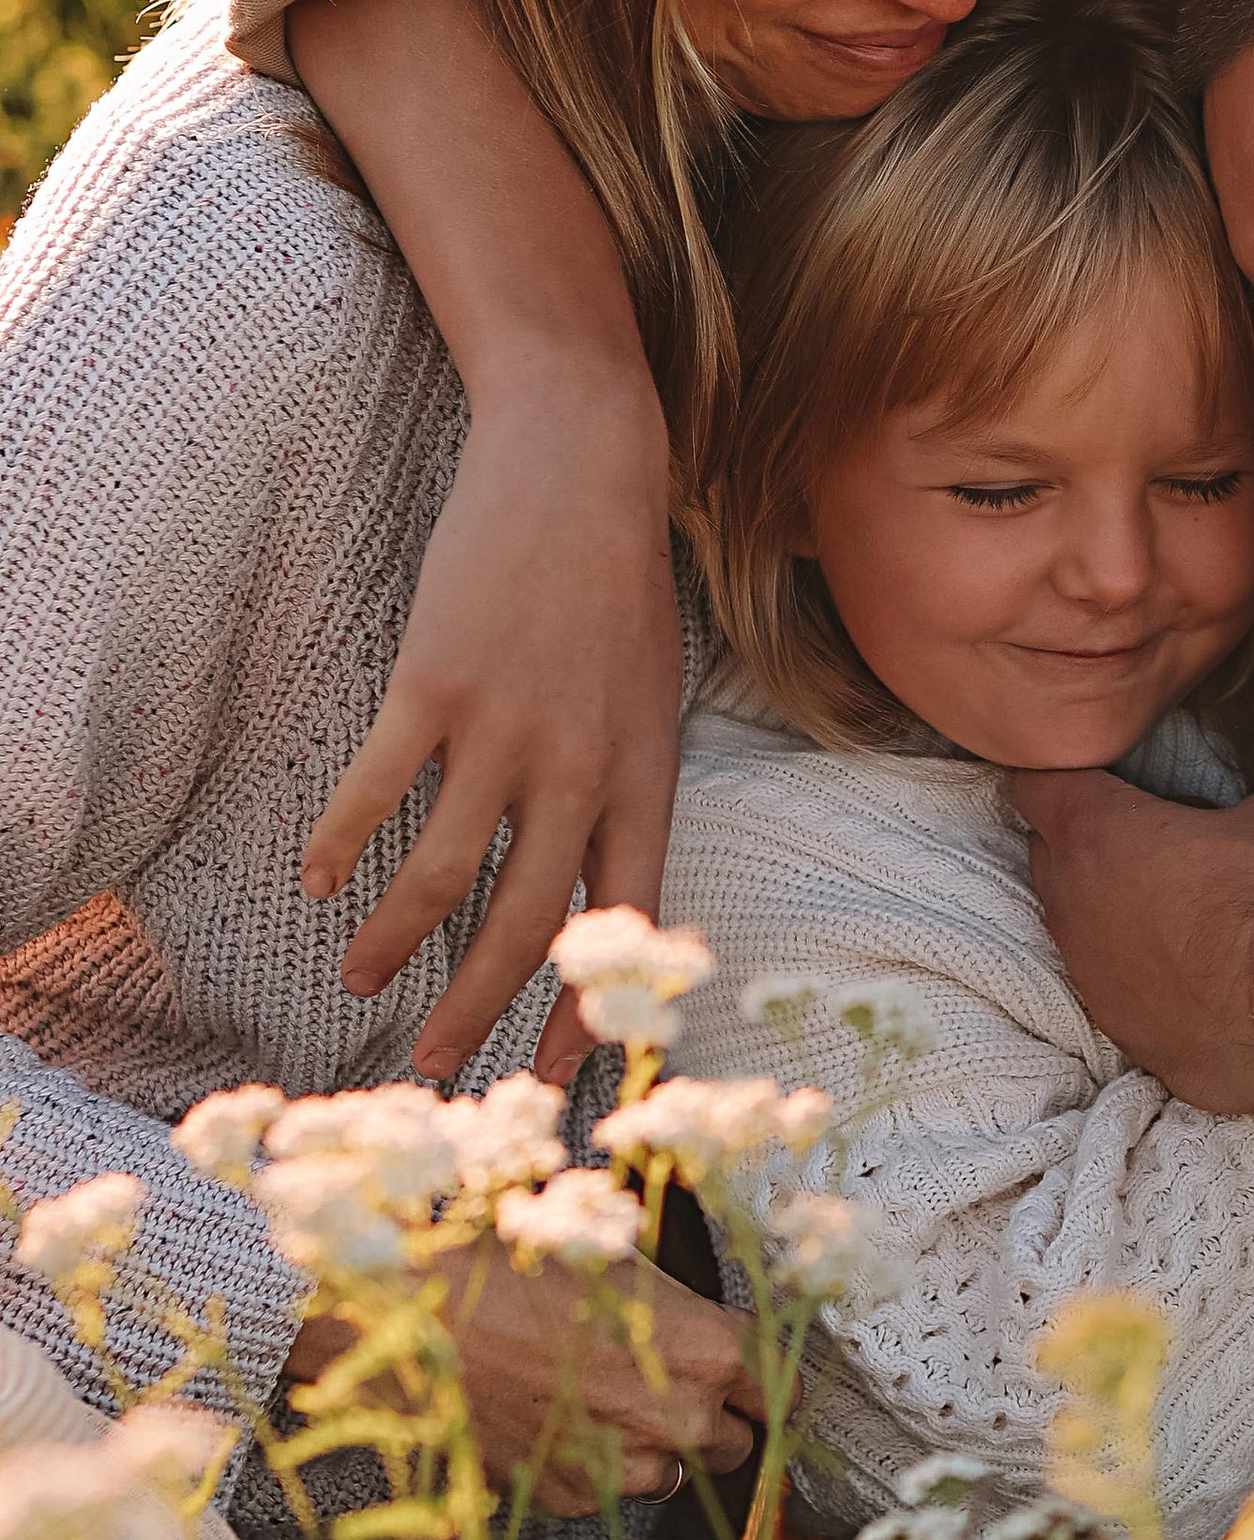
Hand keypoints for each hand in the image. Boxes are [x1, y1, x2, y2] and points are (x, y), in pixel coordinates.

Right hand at [297, 1249, 759, 1515]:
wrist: (428, 1322)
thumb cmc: (526, 1273)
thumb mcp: (626, 1265)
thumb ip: (689, 1313)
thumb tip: (721, 1331)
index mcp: (709, 1352)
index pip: (783, 1390)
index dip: (769, 1382)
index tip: (755, 1377)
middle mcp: (681, 1419)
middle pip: (738, 1440)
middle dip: (714, 1414)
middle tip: (668, 1379)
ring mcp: (629, 1468)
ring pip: (676, 1472)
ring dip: (657, 1445)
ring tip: (604, 1396)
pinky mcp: (578, 1499)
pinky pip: (616, 1490)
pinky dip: (602, 1465)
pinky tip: (563, 1419)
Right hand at [304, 369, 681, 1084]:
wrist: (582, 465)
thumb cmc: (617, 585)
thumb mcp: (649, 697)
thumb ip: (619, 787)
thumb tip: (583, 879)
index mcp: (646, 774)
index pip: (626, 919)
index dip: (589, 1006)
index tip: (552, 1074)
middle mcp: (582, 765)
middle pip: (527, 922)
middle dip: (478, 1009)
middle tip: (435, 1067)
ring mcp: (506, 726)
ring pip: (442, 874)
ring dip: (394, 941)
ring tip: (358, 978)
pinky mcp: (435, 683)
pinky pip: (378, 790)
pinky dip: (344, 842)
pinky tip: (319, 878)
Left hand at [1014, 765, 1253, 1152]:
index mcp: (1098, 833)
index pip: (1036, 783)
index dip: (1059, 768)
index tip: (1094, 768)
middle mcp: (1074, 903)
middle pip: (1046, 851)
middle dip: (1081, 834)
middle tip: (1142, 826)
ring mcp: (1090, 975)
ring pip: (1073, 922)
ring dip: (1104, 906)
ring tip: (1168, 898)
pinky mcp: (1119, 1030)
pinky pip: (1109, 985)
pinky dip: (1135, 970)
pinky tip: (1186, 968)